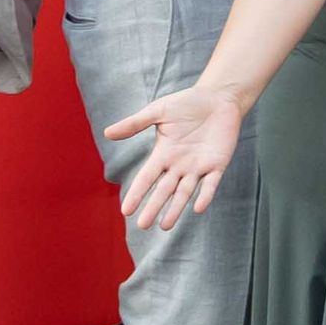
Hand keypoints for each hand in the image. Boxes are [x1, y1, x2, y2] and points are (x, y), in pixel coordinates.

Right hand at [101, 80, 245, 232]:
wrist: (219, 98)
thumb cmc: (188, 103)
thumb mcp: (158, 111)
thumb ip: (135, 123)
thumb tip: (107, 133)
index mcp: (163, 154)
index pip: (146, 178)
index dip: (136, 193)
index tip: (126, 211)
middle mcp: (178, 165)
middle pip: (163, 190)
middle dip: (153, 207)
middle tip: (142, 226)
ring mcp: (198, 166)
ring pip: (184, 192)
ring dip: (175, 209)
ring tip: (165, 226)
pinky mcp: (217, 164)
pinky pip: (210, 184)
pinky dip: (205, 195)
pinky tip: (197, 208)